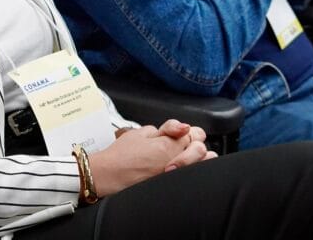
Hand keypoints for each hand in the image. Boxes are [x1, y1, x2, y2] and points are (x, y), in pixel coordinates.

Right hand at [88, 120, 215, 196]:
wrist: (109, 176)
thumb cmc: (120, 157)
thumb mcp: (139, 133)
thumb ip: (163, 129)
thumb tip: (179, 128)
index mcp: (169, 144)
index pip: (194, 133)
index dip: (188, 131)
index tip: (181, 133)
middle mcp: (176, 160)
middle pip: (201, 148)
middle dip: (196, 144)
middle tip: (183, 145)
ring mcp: (176, 175)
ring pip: (204, 164)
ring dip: (200, 159)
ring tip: (187, 159)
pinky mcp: (173, 185)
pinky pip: (193, 176)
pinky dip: (193, 171)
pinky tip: (181, 169)